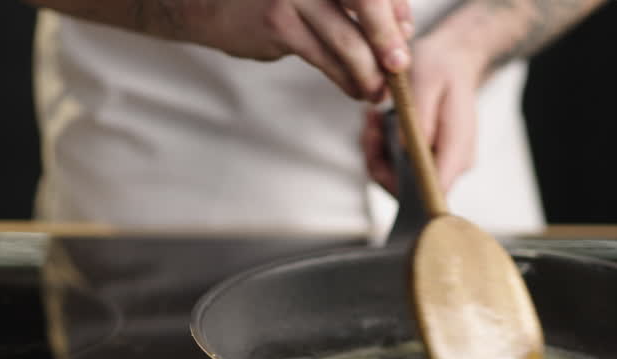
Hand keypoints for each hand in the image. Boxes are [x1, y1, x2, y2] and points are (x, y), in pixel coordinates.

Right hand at [190, 0, 413, 100]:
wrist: (212, 4)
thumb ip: (357, 2)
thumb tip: (403, 29)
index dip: (398, 10)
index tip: (404, 36)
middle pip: (369, 2)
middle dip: (389, 39)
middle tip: (399, 67)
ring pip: (348, 40)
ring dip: (369, 72)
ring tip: (377, 91)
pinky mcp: (279, 23)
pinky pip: (325, 59)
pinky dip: (346, 80)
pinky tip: (355, 90)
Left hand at [361, 33, 483, 194]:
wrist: (453, 58)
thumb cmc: (442, 65)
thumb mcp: (429, 77)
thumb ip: (419, 114)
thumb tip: (404, 148)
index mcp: (457, 149)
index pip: (434, 191)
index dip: (404, 189)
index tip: (379, 157)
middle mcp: (452, 164)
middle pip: (411, 191)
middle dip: (381, 164)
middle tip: (371, 127)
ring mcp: (440, 163)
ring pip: (399, 180)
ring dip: (378, 153)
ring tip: (373, 119)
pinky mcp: (427, 159)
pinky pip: (398, 167)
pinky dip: (381, 149)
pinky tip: (377, 123)